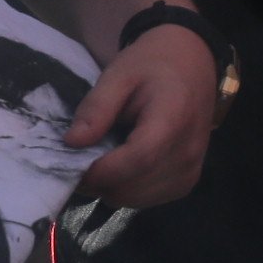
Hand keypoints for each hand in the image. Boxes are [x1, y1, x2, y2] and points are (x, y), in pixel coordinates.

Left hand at [73, 21, 219, 207]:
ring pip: (136, 200)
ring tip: (102, 158)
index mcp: (173, 120)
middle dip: (99, 180)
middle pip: (133, 187)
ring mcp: (190, 171)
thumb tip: (72, 143)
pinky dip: (127, 189)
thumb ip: (97, 107)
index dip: (98, 170)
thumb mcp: (119, 74)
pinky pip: (148, 200)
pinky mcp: (187, 182)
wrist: (193, 62)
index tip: (70, 162)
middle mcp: (187, 153)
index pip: (136, 161)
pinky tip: (121, 166)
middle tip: (80, 158)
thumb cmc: (154, 63)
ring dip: (111, 186)